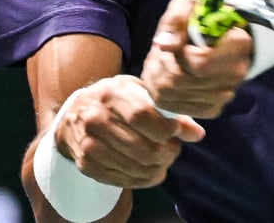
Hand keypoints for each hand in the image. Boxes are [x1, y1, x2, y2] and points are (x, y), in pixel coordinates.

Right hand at [55, 74, 204, 188]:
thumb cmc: (116, 99)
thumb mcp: (139, 93)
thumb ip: (168, 111)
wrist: (75, 113)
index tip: (176, 131)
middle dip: (168, 153)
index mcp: (112, 95)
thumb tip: (198, 134)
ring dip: (158, 168)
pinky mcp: (87, 165)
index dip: (166, 129)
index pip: (142, 116)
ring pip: (136, 168)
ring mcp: (89, 144)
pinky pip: (124, 181)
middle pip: (143, 148)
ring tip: (164, 159)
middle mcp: (96, 119)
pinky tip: (151, 170)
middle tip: (174, 149)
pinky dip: (144, 179)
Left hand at [141, 0, 251, 117]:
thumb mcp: (187, 7)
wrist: (213, 40)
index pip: (199, 63)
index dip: (178, 55)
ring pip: (175, 96)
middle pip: (181, 82)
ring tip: (160, 64)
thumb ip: (176, 20)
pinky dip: (164, 95)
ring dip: (158, 79)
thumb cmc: (200, 20)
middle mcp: (236, 73)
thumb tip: (163, 45)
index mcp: (238, 44)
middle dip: (161, 66)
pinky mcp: (213, 108)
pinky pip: (178, 109)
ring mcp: (226, 94)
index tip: (176, 43)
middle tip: (158, 54)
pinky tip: (166, 80)